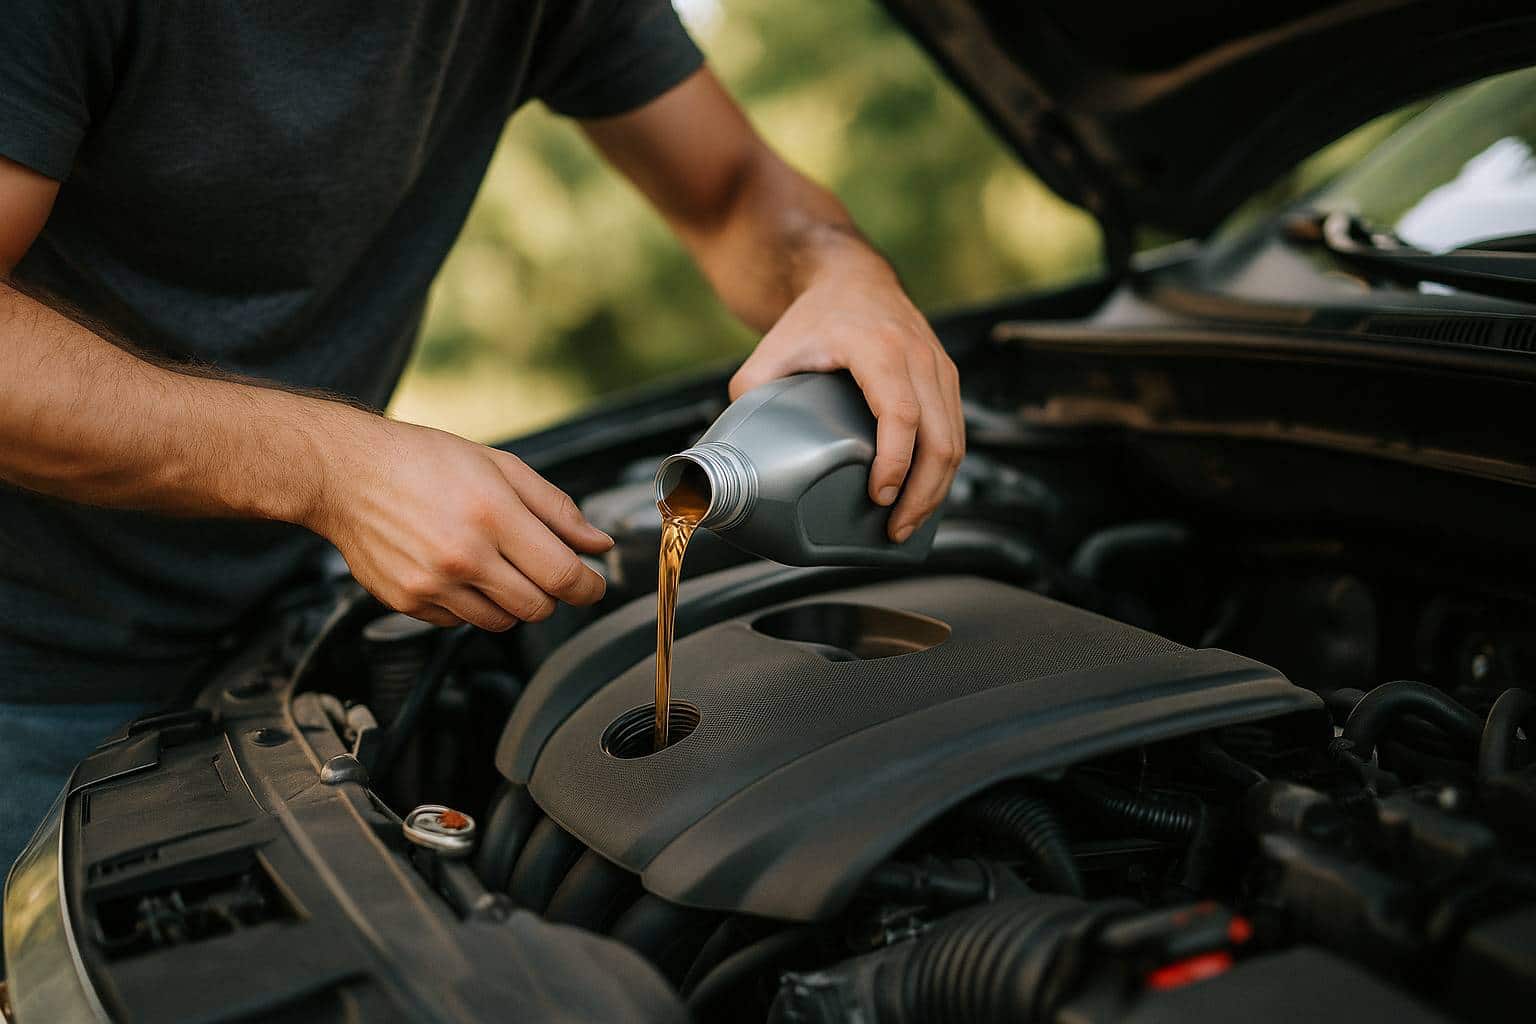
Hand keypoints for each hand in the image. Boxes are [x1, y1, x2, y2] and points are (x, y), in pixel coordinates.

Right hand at [303, 414, 612, 630]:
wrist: (346, 473)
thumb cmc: (423, 461)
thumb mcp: (501, 467)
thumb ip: (556, 509)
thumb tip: (598, 544)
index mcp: (493, 515)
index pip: (562, 575)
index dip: (589, 587)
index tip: (593, 584)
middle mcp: (463, 556)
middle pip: (537, 607)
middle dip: (551, 594)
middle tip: (542, 570)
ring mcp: (433, 584)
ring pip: (501, 622)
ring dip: (511, 601)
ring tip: (494, 564)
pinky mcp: (408, 602)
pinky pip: (460, 623)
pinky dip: (471, 605)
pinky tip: (457, 570)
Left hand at [728, 262, 963, 541]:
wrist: (851, 279)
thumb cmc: (815, 316)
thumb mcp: (773, 349)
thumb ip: (752, 394)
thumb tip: (735, 447)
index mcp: (878, 348)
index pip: (900, 414)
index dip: (895, 462)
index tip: (879, 497)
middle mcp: (918, 356)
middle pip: (940, 438)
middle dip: (922, 493)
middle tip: (894, 529)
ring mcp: (939, 366)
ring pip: (955, 440)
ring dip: (937, 489)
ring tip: (908, 523)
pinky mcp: (946, 378)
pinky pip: (957, 431)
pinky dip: (944, 469)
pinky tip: (924, 495)